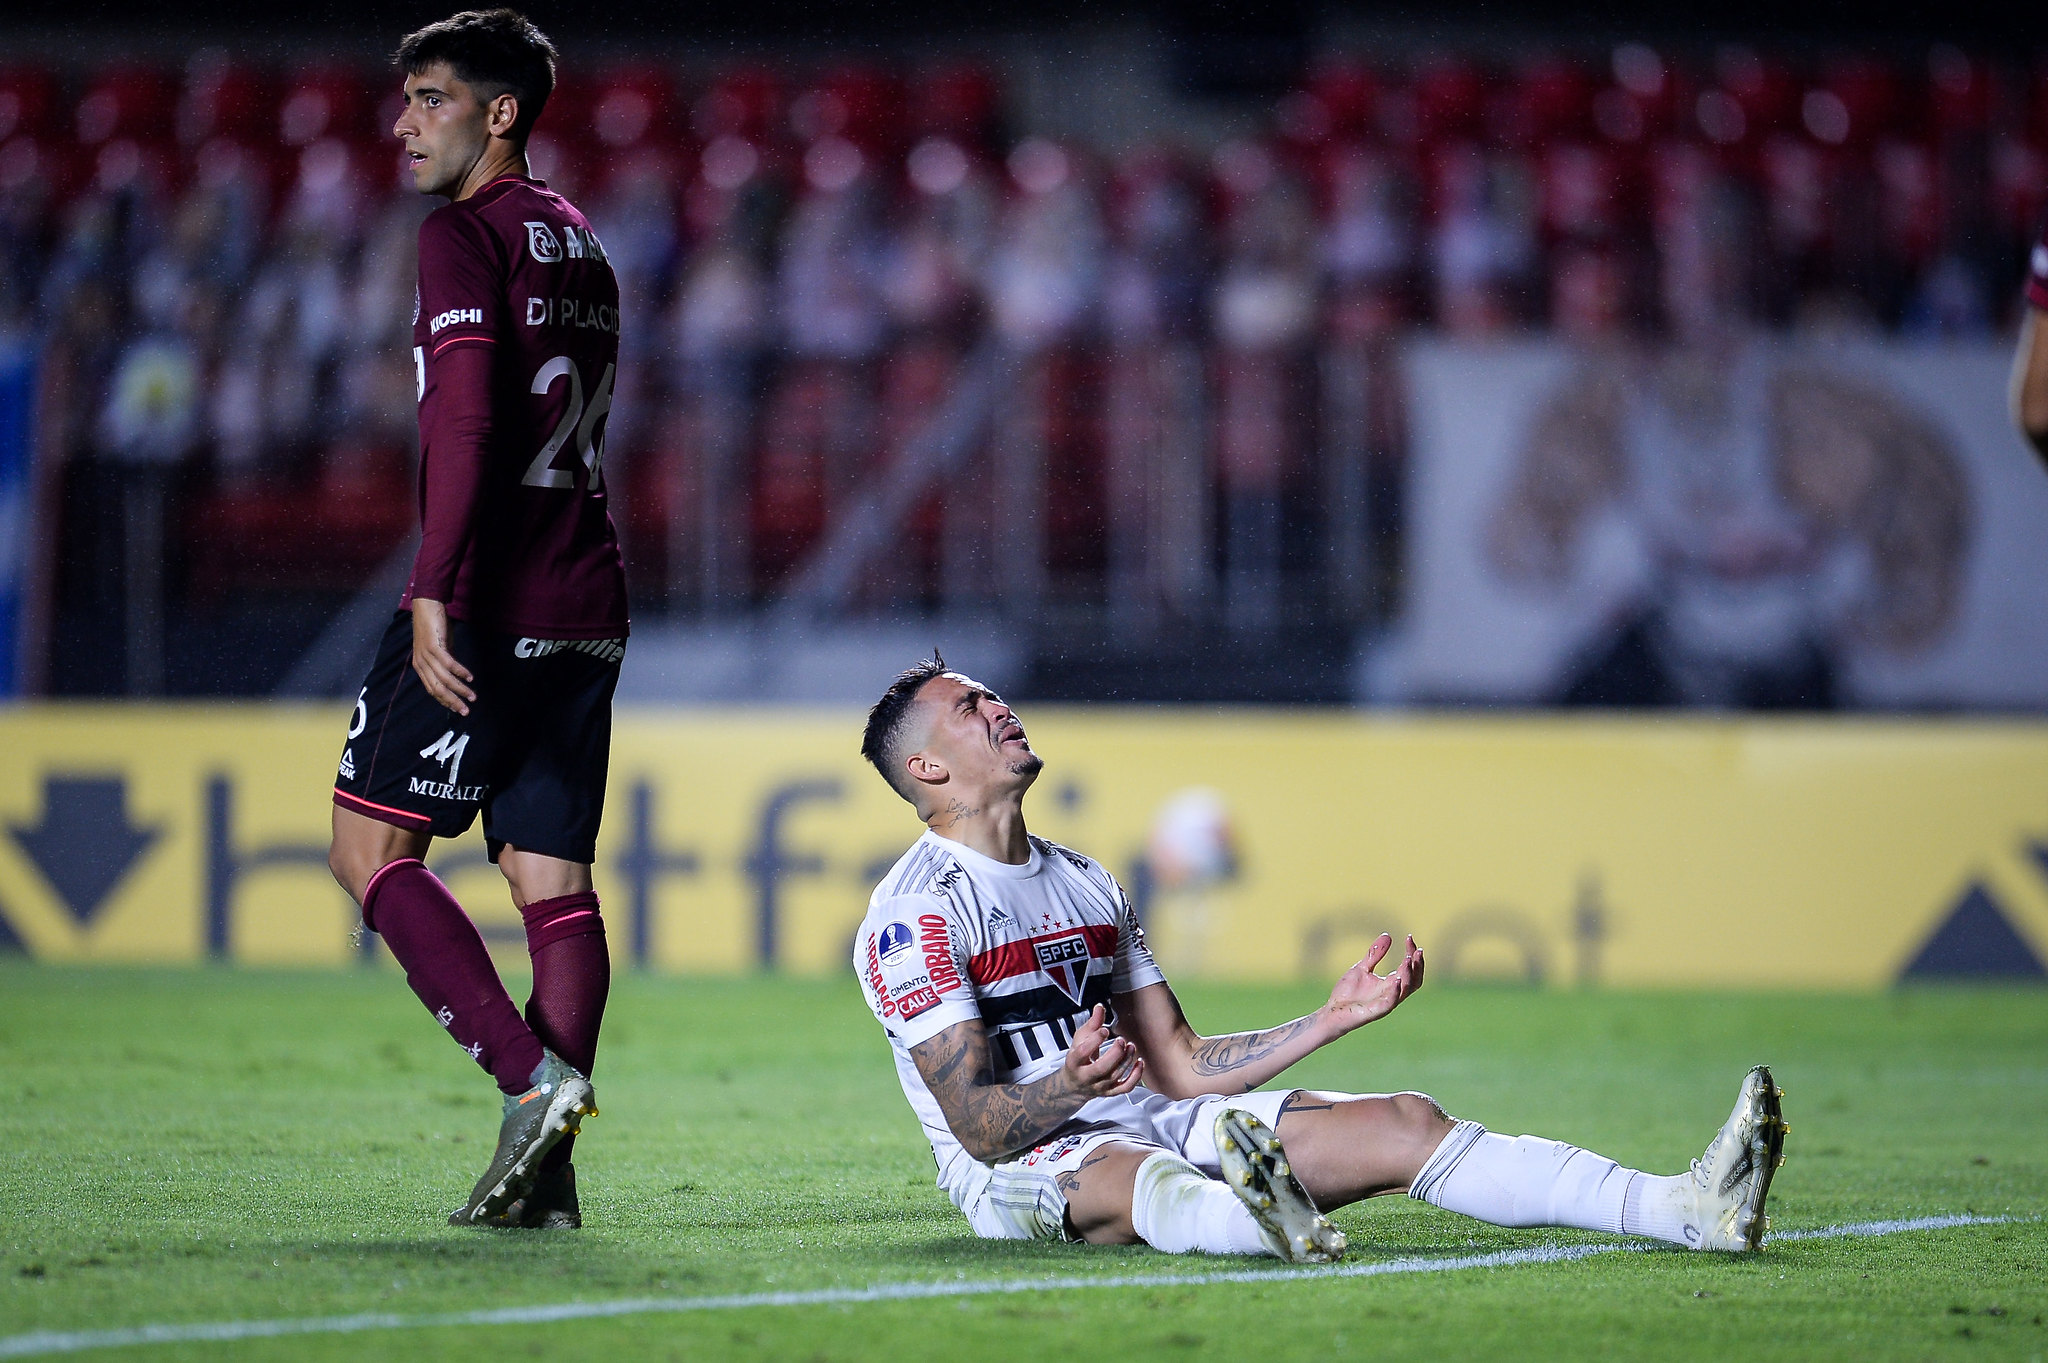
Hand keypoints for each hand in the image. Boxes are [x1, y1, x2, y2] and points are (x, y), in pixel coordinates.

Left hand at [410, 598, 475, 715]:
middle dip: (453, 701)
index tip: (458, 708)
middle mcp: (421, 663)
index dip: (445, 701)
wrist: (426, 606)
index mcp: (420, 666)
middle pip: (437, 689)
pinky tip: (470, 677)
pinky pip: (448, 663)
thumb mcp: (439, 647)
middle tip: (466, 711)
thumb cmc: (433, 626)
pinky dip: (460, 672)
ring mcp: (426, 655)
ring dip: (460, 689)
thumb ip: (445, 661)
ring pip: (444, 679)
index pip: (432, 690)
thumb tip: (456, 673)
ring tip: (472, 696)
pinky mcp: (434, 646)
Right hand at [1062, 1005, 1143, 1098]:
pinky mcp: (1110, 1092)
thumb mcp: (1080, 1040)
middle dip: (1114, 1053)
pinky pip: (1126, 1087)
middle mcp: (1086, 1077)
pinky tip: (1140, 1062)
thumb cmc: (1078, 1059)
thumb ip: (1092, 1024)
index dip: (1095, 1039)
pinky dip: (1136, 1076)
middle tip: (1121, 1040)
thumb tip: (1100, 1007)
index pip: (1083, 1052)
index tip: (1105, 1029)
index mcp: (1074, 1063)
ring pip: (1115, 1076)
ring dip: (1126, 1060)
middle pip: (1101, 1068)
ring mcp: (1099, 1086)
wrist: (1074, 1085)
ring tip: (1130, 1046)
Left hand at [1322, 933, 1424, 1034]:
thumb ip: (1375, 954)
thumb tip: (1388, 935)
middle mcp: (1392, 993)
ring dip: (1409, 974)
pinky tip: (1397, 979)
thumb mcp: (1362, 968)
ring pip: (1407, 990)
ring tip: (1408, 959)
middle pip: (1415, 980)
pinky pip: (1391, 1002)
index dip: (1411, 953)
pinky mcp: (1377, 1011)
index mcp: (1390, 983)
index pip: (1409, 967)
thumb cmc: (1348, 993)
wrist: (1332, 1011)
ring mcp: (1386, 1003)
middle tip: (1418, 949)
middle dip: (1418, 965)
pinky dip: (1396, 991)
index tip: (1409, 937)